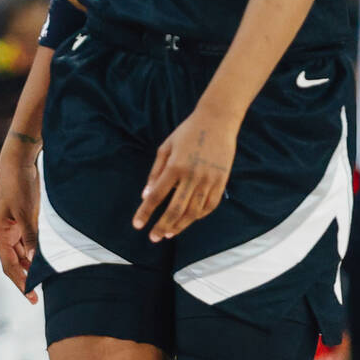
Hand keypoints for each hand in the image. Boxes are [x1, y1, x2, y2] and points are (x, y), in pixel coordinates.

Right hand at [0, 133, 41, 302]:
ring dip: (31, 264)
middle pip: (15, 261)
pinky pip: (27, 239)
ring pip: (22, 251)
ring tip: (46, 277)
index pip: (9, 266)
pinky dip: (35, 250)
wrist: (18, 158)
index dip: (20, 283)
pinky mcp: (20, 217)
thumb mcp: (26, 213)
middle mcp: (5, 232)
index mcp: (1, 233)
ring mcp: (12, 225)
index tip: (32, 297)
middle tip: (41, 292)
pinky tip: (46, 255)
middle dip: (26, 276)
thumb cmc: (19, 184)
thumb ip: (31, 237)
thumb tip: (35, 262)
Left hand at [133, 107, 237, 241]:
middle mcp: (192, 176)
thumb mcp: (166, 147)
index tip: (137, 225)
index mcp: (175, 166)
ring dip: (180, 225)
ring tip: (169, 233)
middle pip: (175, 209)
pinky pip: (210, 205)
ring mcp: (209, 180)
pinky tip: (188, 220)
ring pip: (193, 211)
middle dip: (162, 226)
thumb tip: (146, 195)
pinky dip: (198, 216)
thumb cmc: (187, 132)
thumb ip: (155, 172)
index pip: (157, 195)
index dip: (145, 212)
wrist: (217, 121)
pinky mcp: (221, 181)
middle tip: (153, 238)